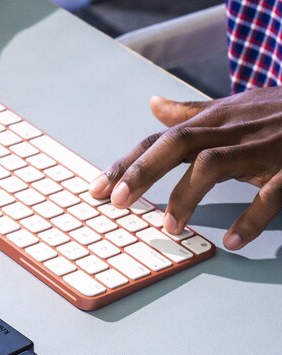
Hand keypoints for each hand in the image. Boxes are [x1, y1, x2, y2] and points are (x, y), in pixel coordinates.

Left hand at [88, 87, 281, 249]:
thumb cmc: (275, 112)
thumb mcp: (230, 108)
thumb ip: (191, 113)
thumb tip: (153, 106)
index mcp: (213, 121)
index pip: (159, 140)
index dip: (126, 164)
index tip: (96, 190)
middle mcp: (231, 130)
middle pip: (178, 145)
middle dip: (143, 172)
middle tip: (117, 203)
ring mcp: (261, 147)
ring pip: (214, 164)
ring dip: (187, 195)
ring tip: (170, 227)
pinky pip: (270, 193)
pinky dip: (251, 218)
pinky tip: (233, 242)